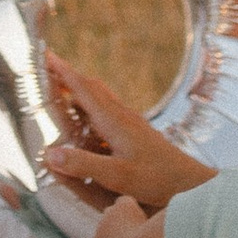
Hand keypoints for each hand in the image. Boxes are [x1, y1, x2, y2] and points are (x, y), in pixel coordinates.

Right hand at [42, 54, 215, 208]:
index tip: (47, 56)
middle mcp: (122, 116)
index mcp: (114, 122)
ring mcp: (131, 123)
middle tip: (48, 70)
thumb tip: (50, 154)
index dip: (64, 73)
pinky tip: (91, 119)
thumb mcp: (117, 176)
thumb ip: (84, 165)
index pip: (84, 90)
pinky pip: (109, 109)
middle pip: (92, 88)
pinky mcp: (137, 132)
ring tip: (64, 90)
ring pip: (102, 97)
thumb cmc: (157, 179)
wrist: (191, 181)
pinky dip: (93, 105)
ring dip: (81, 89)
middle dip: (69, 76)